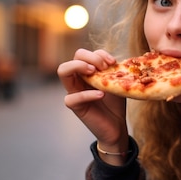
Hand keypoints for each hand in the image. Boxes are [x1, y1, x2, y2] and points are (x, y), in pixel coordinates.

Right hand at [57, 49, 128, 164]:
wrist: (117, 125)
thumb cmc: (114, 103)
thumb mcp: (114, 83)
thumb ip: (111, 70)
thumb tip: (113, 60)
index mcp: (86, 72)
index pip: (85, 54)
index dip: (98, 54)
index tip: (113, 62)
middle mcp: (78, 79)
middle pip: (74, 57)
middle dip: (89, 57)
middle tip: (103, 67)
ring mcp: (74, 91)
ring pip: (63, 71)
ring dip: (79, 67)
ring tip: (94, 72)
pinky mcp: (75, 106)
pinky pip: (72, 97)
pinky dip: (87, 94)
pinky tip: (101, 95)